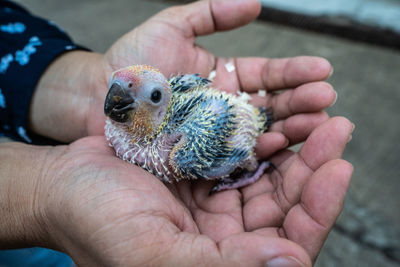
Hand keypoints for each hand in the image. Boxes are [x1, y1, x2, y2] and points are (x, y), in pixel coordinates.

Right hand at [17, 116, 350, 265]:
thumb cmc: (96, 223)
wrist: (65, 184)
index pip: (285, 246)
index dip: (316, 212)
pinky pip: (245, 156)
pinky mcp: (205, 172)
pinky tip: (278, 117)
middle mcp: (225, 238)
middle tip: (335, 129)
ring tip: (318, 115)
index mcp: (216, 263)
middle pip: (286, 208)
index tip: (336, 169)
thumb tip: (291, 264)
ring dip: (297, 149)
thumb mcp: (151, 252)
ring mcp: (216, 203)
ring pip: (271, 179)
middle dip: (315, 170)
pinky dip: (264, 137)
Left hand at [29, 0, 335, 144]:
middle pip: (272, 105)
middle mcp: (227, 108)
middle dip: (302, 102)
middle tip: (327, 100)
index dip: (295, 72)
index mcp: (225, 78)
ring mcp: (218, 134)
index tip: (323, 70)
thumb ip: (211, 13)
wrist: (101, 100)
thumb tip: (256, 4)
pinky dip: (260, 151)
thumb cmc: (133, 63)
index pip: (268, 75)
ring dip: (291, 128)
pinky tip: (280, 146)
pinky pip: (236, 154)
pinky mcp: (204, 157)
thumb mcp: (171, 27)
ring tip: (317, 123)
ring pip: (261, 131)